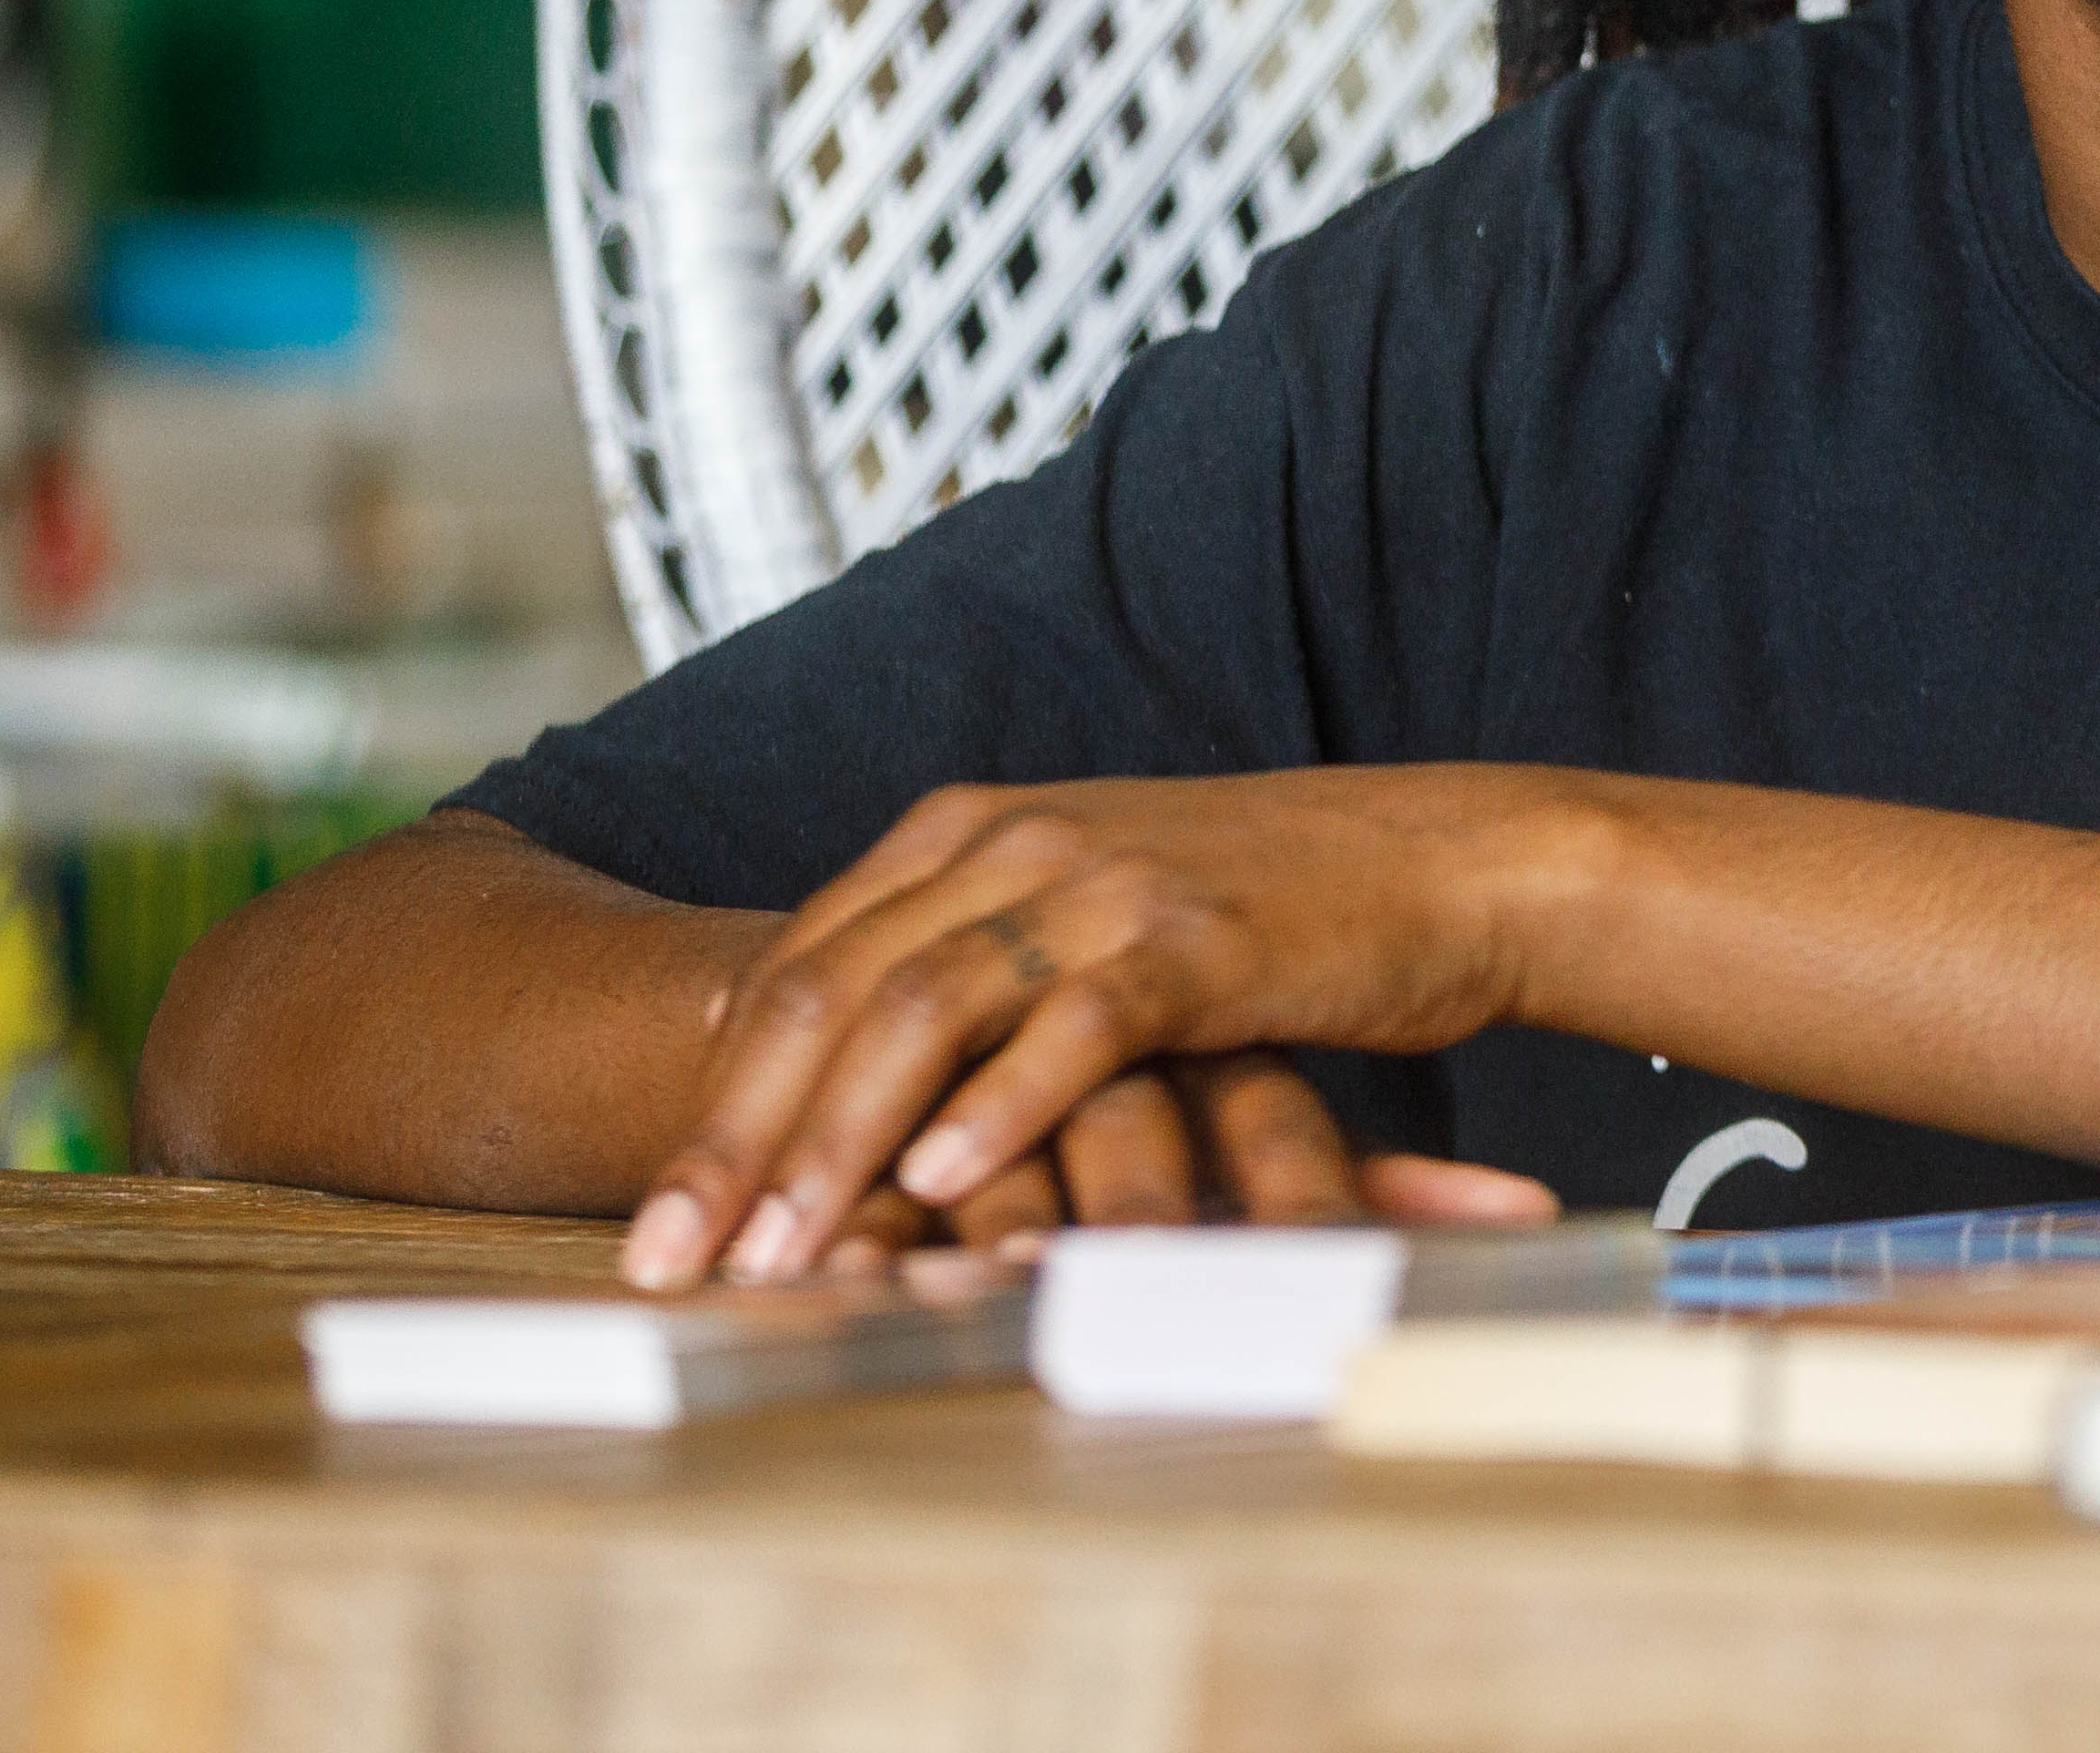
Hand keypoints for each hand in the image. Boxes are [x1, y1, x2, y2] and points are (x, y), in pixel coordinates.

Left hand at [621, 771, 1587, 1285]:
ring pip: (923, 1011)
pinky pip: (1072, 1026)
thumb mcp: (1086, 918)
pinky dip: (1000, 1107)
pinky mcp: (1193, 938)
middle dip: (737, 1144)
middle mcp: (1014, 843)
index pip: (797, 971)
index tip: (657, 1228)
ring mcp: (1102, 885)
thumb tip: (847, 1108)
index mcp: (969, 834)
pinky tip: (949, 1183)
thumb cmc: (1261, 913)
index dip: (713, 1105)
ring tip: (784, 1255)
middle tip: (677, 1265)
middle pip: (829, 995)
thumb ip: (972, 972)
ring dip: (839, 1145)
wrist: (1441, 863)